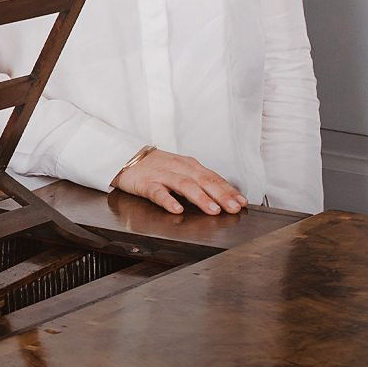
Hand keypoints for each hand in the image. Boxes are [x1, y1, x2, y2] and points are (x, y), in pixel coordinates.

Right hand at [112, 149, 245, 214]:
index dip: (229, 190)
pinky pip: (158, 192)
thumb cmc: (155, 166)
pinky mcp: (146, 183)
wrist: (125, 157)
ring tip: (213, 210)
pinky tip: (177, 209)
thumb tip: (222, 196)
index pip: (214, 178)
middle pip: (204, 181)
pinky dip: (168, 200)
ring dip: (200, 198)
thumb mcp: (180, 170)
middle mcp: (179, 168)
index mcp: (190, 166)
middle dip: (221, 195)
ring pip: (185, 185)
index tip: (242, 202)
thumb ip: (198, 181)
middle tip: (234, 208)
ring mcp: (162, 175)